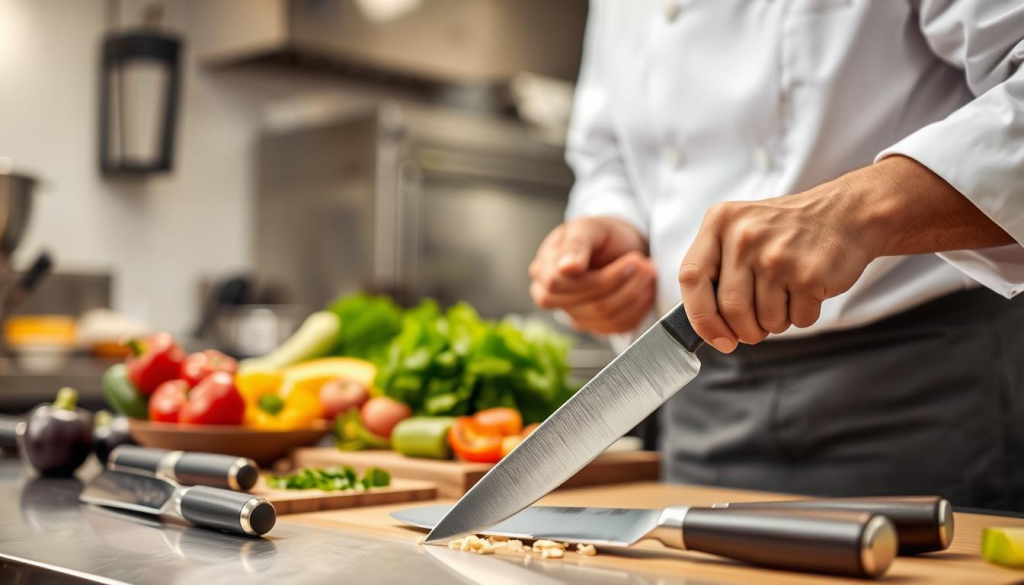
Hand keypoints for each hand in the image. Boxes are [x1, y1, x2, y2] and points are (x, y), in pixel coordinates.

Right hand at [529, 217, 656, 333]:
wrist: (619, 243)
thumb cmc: (599, 234)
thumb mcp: (588, 227)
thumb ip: (575, 245)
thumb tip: (565, 268)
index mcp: (542, 271)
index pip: (559, 285)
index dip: (597, 278)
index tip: (630, 261)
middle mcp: (552, 297)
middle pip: (586, 305)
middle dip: (622, 284)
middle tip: (644, 264)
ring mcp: (574, 314)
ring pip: (606, 317)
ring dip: (635, 294)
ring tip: (648, 271)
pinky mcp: (596, 325)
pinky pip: (619, 326)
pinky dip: (639, 306)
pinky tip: (646, 287)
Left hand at [678, 172, 879, 352]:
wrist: (848, 213)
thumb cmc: (788, 230)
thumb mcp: (742, 230)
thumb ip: (718, 268)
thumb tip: (706, 326)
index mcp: (720, 222)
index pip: (691, 278)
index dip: (700, 317)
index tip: (714, 338)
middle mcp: (744, 236)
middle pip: (729, 308)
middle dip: (744, 329)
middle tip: (756, 327)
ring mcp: (776, 255)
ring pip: (765, 320)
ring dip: (776, 322)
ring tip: (787, 293)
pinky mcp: (807, 274)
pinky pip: (797, 320)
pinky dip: (803, 315)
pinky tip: (808, 289)